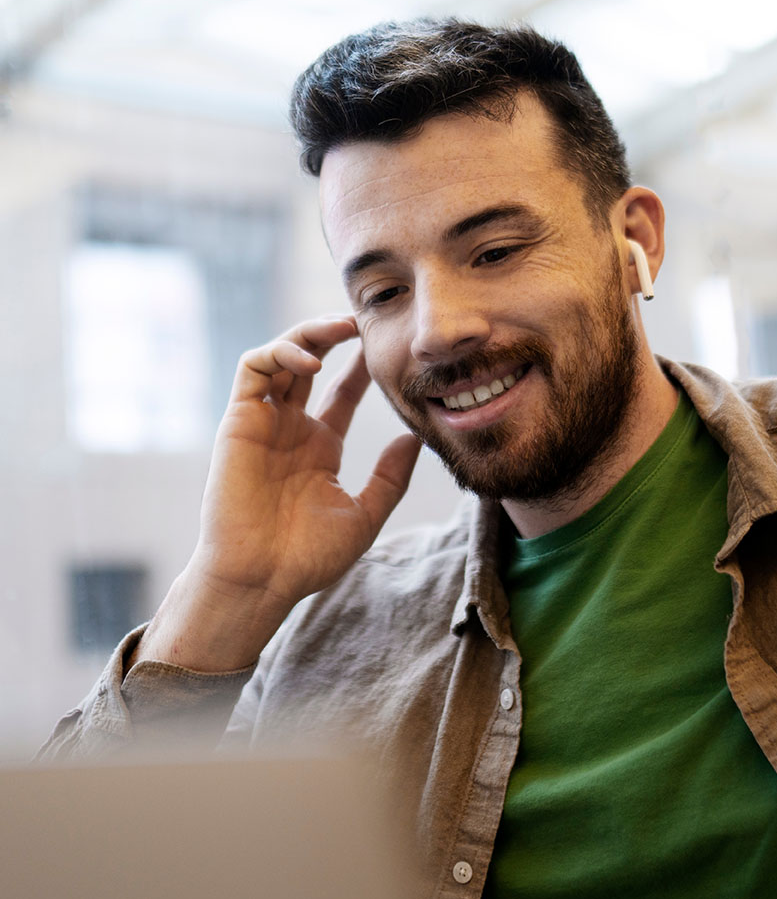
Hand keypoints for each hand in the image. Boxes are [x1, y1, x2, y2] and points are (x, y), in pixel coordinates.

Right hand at [133, 316, 420, 671]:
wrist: (262, 578)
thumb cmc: (308, 556)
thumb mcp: (364, 514)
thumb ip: (390, 477)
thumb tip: (416, 438)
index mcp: (318, 447)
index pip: (342, 392)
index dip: (362, 366)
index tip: (387, 345)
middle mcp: (290, 428)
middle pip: (312, 363)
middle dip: (335, 336)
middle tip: (367, 320)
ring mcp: (263, 422)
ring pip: (282, 356)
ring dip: (309, 333)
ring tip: (343, 327)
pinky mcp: (238, 421)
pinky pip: (253, 370)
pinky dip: (280, 354)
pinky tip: (311, 360)